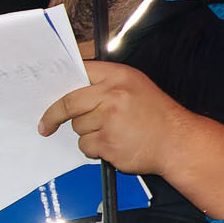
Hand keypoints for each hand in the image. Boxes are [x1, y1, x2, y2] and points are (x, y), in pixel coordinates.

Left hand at [38, 61, 192, 176]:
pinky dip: (94, 149)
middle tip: (46, 125)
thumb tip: (71, 88)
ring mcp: (109, 120)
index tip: (45, 95)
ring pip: (77, 128)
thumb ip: (105, 83)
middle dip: (53, 116)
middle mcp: (113, 95)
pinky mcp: (108, 143)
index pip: (78, 73)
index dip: (59, 84)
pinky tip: (114, 144)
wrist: (178, 142)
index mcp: (118, 76)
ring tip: (111, 132)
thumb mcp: (135, 86)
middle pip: (69, 103)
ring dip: (87, 134)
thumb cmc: (156, 115)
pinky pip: (86, 146)